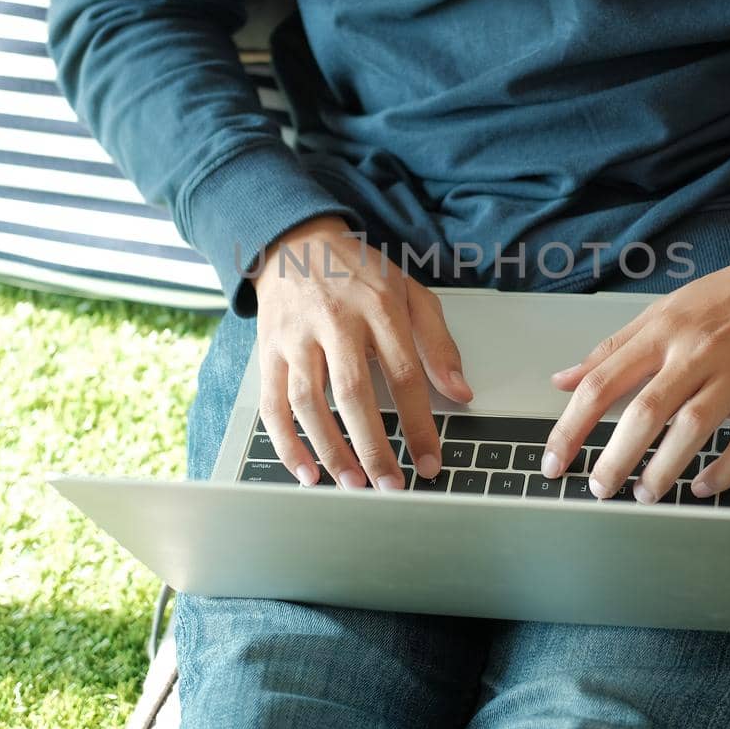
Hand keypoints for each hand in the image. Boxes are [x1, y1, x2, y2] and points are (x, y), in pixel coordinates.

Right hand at [252, 216, 472, 489]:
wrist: (297, 241)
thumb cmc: (359, 272)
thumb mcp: (410, 292)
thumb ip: (439, 342)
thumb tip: (462, 392)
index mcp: (379, 308)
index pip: (404, 374)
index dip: (420, 423)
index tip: (431, 462)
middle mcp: (335, 322)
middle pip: (354, 393)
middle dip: (374, 447)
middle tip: (391, 487)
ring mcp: (296, 337)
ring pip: (308, 402)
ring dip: (330, 450)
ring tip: (353, 484)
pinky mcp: (268, 350)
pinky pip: (272, 403)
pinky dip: (286, 443)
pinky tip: (306, 471)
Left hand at [540, 231, 729, 502]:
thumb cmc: (728, 298)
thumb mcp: (663, 311)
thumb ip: (613, 349)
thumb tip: (563, 380)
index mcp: (662, 332)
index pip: (602, 384)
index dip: (571, 428)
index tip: (553, 461)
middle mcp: (696, 352)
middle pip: (645, 411)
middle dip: (615, 457)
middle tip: (598, 488)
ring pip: (693, 428)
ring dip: (664, 469)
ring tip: (644, 493)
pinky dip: (724, 470)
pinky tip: (703, 486)